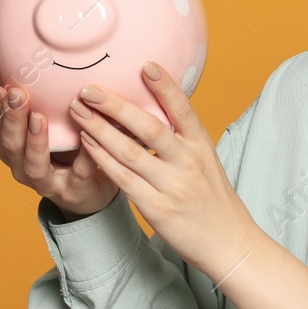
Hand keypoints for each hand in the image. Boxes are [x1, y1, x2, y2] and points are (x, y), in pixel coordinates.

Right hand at [0, 82, 120, 219]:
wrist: (88, 191)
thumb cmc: (61, 154)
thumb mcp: (36, 131)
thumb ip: (15, 110)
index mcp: (13, 152)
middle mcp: (24, 170)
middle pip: (12, 146)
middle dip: (12, 119)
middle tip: (16, 94)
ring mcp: (49, 183)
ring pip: (35, 165)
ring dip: (35, 141)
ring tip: (38, 117)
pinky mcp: (75, 191)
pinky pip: (79, 173)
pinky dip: (83, 155)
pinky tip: (87, 135)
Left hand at [72, 60, 256, 276]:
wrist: (229, 244)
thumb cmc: (213, 201)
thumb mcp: (207, 162)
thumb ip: (183, 139)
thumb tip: (156, 109)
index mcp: (202, 146)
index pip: (183, 110)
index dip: (165, 87)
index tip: (146, 65)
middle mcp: (188, 162)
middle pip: (148, 127)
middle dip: (115, 105)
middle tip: (88, 88)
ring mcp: (172, 186)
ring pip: (130, 151)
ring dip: (99, 129)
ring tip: (78, 111)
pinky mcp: (157, 209)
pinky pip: (124, 179)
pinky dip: (103, 159)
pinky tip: (87, 144)